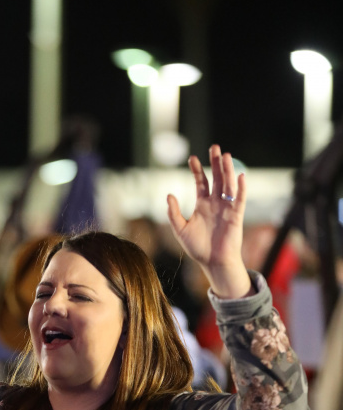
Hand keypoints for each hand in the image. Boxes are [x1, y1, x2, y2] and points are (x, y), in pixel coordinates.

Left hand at [167, 144, 250, 298]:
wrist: (213, 262)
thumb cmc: (197, 248)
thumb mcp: (180, 230)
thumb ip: (174, 213)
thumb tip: (168, 195)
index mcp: (203, 204)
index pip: (201, 182)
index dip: (197, 170)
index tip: (192, 158)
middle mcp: (216, 203)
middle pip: (217, 178)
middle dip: (215, 163)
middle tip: (214, 147)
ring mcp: (227, 208)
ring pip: (228, 185)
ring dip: (228, 170)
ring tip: (225, 156)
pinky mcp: (236, 215)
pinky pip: (240, 199)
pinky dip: (241, 188)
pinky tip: (240, 176)